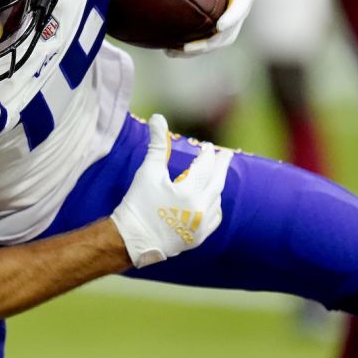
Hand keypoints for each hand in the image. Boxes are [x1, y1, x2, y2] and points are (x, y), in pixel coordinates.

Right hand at [110, 114, 233, 266]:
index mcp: (190, 192)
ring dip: (216, 186)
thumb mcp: (148, 171)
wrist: (131, 240)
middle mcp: (201, 209)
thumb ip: (158, 144)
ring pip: (217, 200)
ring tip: (215, 176)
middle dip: (222, 166)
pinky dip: (214, 205)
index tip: (206, 147)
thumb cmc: (138, 203)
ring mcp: (201, 226)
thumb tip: (158, 117)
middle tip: (226, 154)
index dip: (207, 154)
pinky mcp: (198, 238)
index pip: (205, 166)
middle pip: (218, 182)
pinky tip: (210, 200)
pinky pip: (214, 218)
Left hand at [168, 0, 262, 56]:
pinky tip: (169, 47)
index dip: (233, 17)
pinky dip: (192, 45)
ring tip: (171, 52)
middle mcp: (240, 6)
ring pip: (217, 41)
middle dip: (209, 43)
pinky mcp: (219, 19)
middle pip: (228, 33)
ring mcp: (230, 16)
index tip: (220, 25)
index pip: (242, 6)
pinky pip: (208, 38)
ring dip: (197, 50)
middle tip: (188, 47)